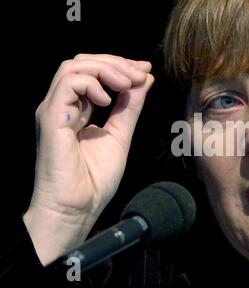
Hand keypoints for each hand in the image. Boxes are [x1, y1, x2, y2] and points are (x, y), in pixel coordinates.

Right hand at [24, 54, 153, 264]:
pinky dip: (92, 84)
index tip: (144, 70)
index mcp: (78, 110)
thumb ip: (130, 107)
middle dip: (115, 63)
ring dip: (106, 69)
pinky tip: (108, 101)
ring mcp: (55, 110)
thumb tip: (144, 80)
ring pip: (73, 66)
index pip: (93, 73)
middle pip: (82, 63)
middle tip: (139, 73)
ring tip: (127, 83)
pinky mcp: (51, 118)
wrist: (77, 209)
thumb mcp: (120, 135)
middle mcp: (63, 106)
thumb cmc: (94, 180)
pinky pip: (67, 84)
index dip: (119, 66)